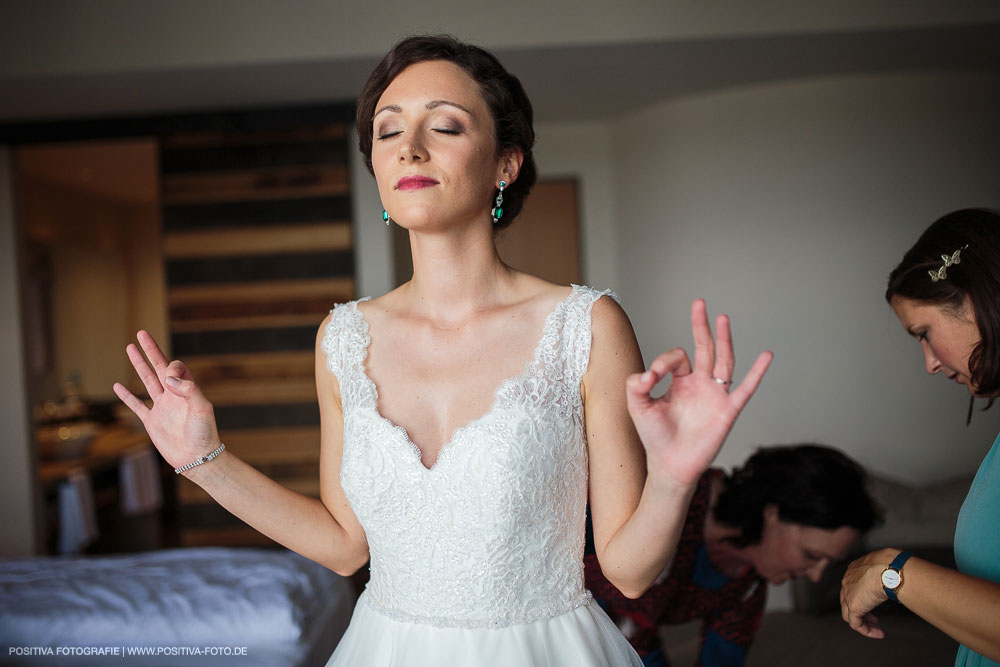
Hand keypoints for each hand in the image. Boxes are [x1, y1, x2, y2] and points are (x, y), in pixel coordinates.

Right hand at [113, 330, 220, 470]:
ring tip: (129, 348)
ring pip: (147, 381)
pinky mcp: (151, 422)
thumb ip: (188, 390)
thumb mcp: (202, 408)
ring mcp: (161, 407)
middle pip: (158, 367)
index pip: (174, 368)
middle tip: (141, 333)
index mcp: (187, 390)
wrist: (197, 458)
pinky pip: (136, 406)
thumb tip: (167, 377)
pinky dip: (126, 396)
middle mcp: (173, 395)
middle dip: (150, 350)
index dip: (170, 367)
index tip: (168, 379)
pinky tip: (118, 386)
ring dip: (138, 365)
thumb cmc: (204, 433)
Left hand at [625, 299, 771, 485]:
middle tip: (699, 303)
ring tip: (722, 317)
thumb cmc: (654, 437)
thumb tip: (648, 373)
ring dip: (723, 339)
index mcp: (679, 381)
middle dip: (700, 326)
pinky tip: (767, 355)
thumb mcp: (638, 406)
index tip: (652, 378)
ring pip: (723, 361)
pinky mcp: (727, 411)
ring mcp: (715, 395)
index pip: (676, 357)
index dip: (663, 362)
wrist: (669, 466)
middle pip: (704, 348)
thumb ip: (636, 385)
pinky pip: (745, 389)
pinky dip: (758, 373)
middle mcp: (699, 384)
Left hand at [841, 548, 898, 638]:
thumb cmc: (892, 565)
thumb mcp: (885, 567)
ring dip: (864, 623)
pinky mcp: (854, 607)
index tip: (872, 602)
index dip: (862, 597)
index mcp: (854, 570)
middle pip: (848, 600)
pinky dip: (866, 630)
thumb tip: (895, 578)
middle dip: (861, 610)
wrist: (889, 569)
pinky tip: (878, 633)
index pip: (852, 586)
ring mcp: (848, 594)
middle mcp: (847, 581)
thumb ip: (884, 573)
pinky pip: (856, 624)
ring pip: (849, 614)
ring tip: (876, 628)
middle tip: (873, 618)